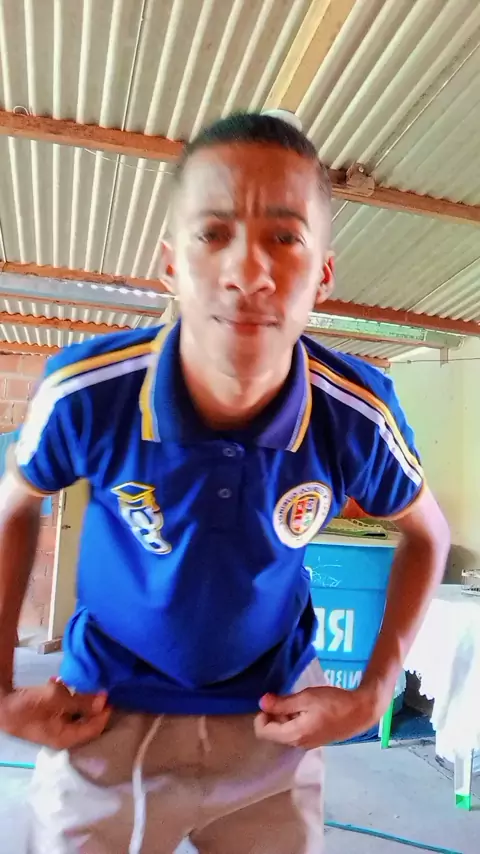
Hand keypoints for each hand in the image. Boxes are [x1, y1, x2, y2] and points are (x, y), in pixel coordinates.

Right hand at [0, 681, 110, 749]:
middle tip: (96, 685)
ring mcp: (57, 727)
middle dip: (92, 703)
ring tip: (76, 682)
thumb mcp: (56, 700)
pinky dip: (67, 696)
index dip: (104, 713)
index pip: (95, 729)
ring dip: (79, 697)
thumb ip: (81, 701)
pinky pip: (66, 708)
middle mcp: (64, 736)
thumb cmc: (29, 706)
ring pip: (77, 712)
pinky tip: (60, 683)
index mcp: (67, 738)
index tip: (109, 695)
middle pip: (88, 720)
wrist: (3, 706)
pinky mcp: (51, 718)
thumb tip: (103, 700)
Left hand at [254, 684, 378, 748]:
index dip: (261, 715)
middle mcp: (298, 744)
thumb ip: (282, 703)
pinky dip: (294, 720)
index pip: (263, 732)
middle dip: (273, 715)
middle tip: (283, 698)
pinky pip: (296, 732)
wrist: (360, 711)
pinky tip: (305, 707)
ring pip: (284, 732)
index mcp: (294, 735)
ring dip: (284, 717)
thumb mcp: (306, 698)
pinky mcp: (315, 740)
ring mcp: (307, 744)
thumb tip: (261, 702)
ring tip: (296, 700)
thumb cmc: (333, 702)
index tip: (270, 700)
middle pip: (273, 733)